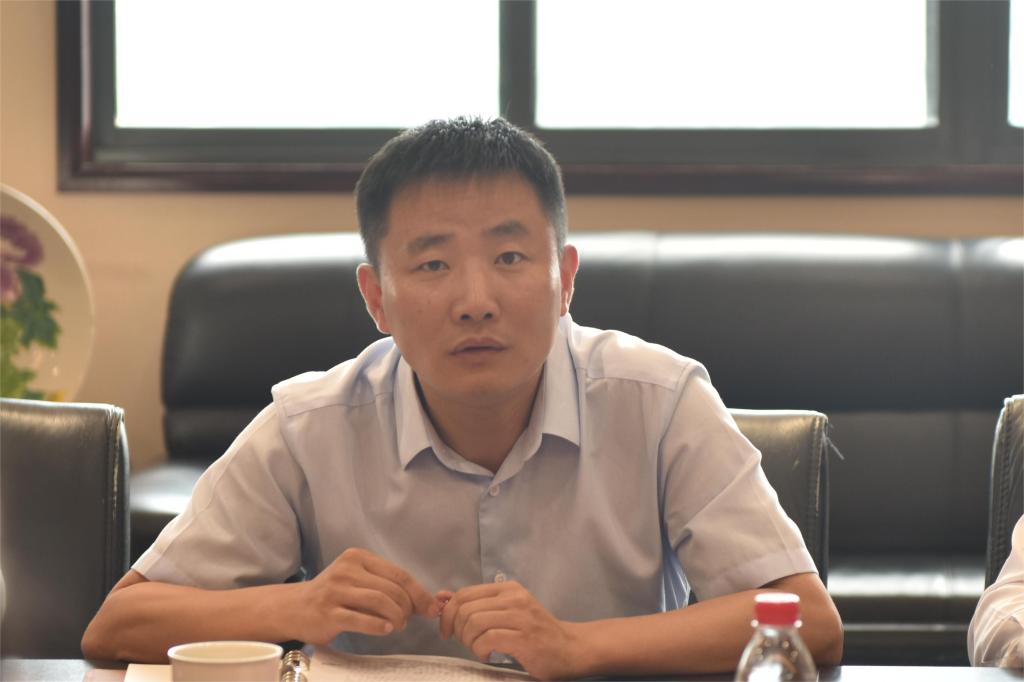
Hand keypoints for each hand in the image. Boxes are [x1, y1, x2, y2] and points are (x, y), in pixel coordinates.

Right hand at [296, 547, 438, 644]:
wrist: (295, 607)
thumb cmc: (334, 594)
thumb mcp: (358, 580)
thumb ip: (387, 586)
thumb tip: (426, 602)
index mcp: (358, 557)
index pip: (399, 574)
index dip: (419, 592)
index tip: (431, 608)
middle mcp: (347, 570)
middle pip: (392, 589)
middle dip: (407, 608)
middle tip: (407, 620)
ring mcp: (336, 591)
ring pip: (380, 602)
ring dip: (396, 617)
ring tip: (397, 626)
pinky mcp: (328, 613)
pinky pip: (362, 619)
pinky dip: (379, 626)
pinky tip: (386, 630)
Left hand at [439, 580, 583, 679]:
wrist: (571, 648)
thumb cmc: (536, 632)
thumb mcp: (506, 612)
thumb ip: (477, 604)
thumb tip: (441, 597)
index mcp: (508, 588)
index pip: (464, 594)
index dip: (449, 614)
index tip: (448, 631)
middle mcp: (514, 597)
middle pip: (466, 608)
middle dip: (457, 630)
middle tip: (466, 643)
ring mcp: (520, 616)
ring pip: (474, 622)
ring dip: (469, 641)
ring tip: (479, 649)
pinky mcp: (523, 637)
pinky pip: (487, 639)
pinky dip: (480, 650)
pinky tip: (488, 655)